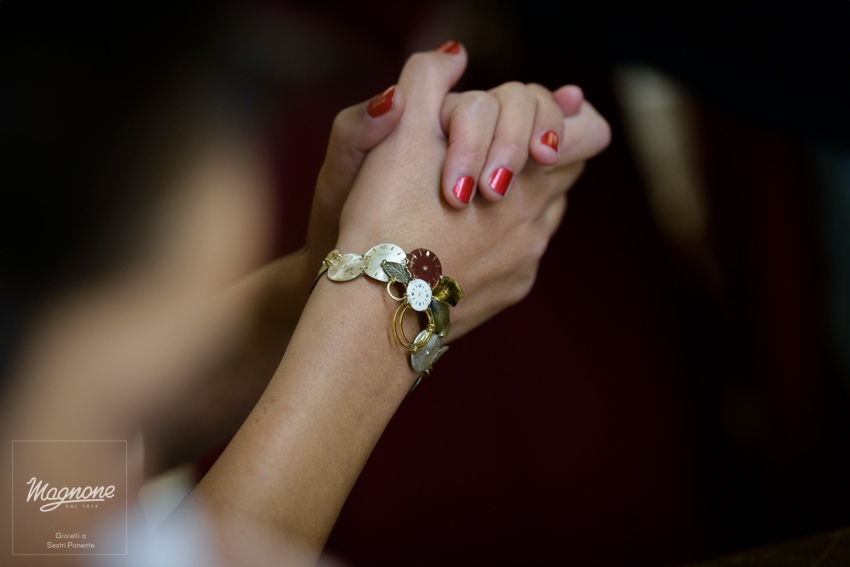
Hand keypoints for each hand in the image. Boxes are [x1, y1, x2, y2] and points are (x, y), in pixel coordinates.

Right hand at [335, 43, 609, 340]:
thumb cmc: (384, 220)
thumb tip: (455, 54)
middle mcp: (539, 220)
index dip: (563, 119)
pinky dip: (501, 241)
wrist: (377, 311)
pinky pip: (522, 255)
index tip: (536, 121)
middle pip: (565, 173)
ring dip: (518, 200)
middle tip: (496, 154)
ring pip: (543, 216)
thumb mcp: (398, 135)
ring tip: (472, 198)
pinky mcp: (511, 292)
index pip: (586, 134)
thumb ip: (426, 81)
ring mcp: (527, 261)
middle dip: (537, 155)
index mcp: (527, 173)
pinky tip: (460, 242)